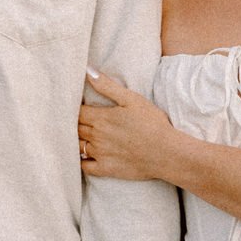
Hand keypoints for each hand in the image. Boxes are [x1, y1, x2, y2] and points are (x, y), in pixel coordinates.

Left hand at [78, 68, 178, 182]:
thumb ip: (107, 86)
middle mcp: (96, 136)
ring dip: (76, 140)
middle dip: (74, 123)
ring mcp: (100, 154)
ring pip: (77, 146)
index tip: (79, 107)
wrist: (167, 153)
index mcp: (101, 118)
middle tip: (77, 120)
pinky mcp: (105, 169)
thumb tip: (87, 71)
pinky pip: (85, 166)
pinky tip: (84, 156)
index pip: (77, 112)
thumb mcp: (131, 99)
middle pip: (75, 128)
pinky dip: (81, 161)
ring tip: (80, 136)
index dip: (76, 109)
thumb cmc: (152, 123)